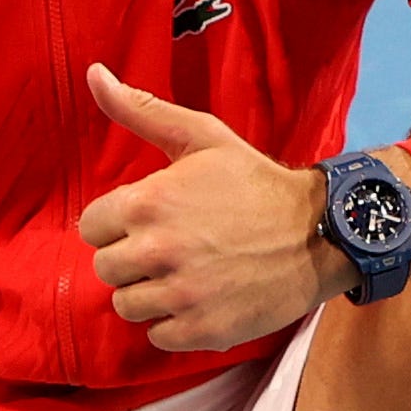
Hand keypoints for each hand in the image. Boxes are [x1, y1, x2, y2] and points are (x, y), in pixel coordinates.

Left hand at [76, 66, 337, 351]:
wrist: (319, 232)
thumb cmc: (255, 182)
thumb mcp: (202, 137)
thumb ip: (142, 111)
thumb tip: (94, 74)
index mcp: (150, 202)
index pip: (90, 228)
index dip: (117, 224)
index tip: (149, 221)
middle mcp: (159, 250)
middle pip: (105, 269)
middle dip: (131, 259)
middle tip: (170, 249)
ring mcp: (181, 294)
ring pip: (128, 305)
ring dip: (149, 293)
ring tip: (185, 274)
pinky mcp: (202, 329)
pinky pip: (157, 336)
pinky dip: (174, 323)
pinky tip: (200, 299)